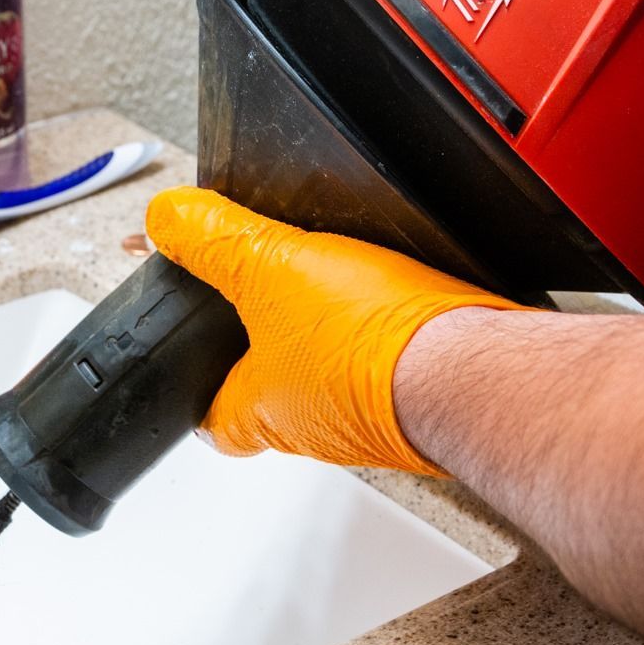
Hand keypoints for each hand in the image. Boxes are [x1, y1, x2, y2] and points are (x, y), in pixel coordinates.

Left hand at [145, 187, 529, 472]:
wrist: (474, 367)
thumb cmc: (373, 343)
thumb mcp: (272, 269)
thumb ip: (217, 242)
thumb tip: (169, 218)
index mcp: (264, 410)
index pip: (212, 418)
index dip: (199, 384)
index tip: (195, 355)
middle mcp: (316, 426)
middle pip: (276, 395)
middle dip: (274, 349)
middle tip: (276, 302)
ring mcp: (373, 418)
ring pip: (337, 381)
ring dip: (338, 341)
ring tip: (345, 286)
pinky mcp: (424, 401)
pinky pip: (395, 370)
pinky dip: (393, 340)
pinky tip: (402, 302)